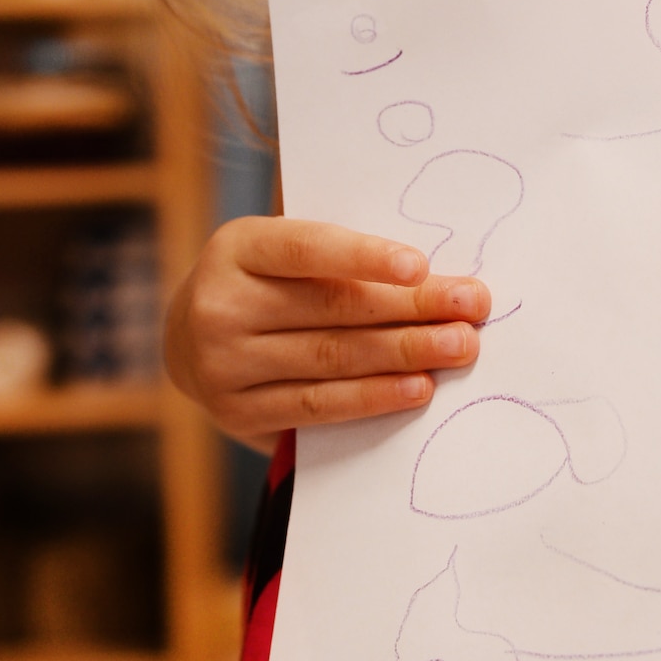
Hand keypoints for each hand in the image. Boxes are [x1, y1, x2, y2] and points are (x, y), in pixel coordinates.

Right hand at [165, 216, 489, 447]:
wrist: (189, 343)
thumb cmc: (267, 283)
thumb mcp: (283, 250)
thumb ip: (340, 247)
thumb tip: (431, 261)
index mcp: (237, 247)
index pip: (307, 248)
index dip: (365, 256)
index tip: (422, 266)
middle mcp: (220, 304)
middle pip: (333, 307)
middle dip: (411, 308)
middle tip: (471, 308)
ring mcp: (223, 363)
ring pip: (332, 357)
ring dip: (405, 354)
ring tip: (458, 347)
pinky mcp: (238, 413)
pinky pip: (319, 405)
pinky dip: (375, 397)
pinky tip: (419, 389)